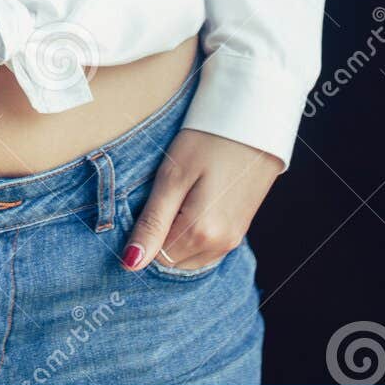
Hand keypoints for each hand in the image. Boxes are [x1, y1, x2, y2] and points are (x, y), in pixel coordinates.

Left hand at [120, 127, 282, 271]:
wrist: (253, 120)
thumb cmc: (208, 141)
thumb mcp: (172, 176)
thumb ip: (152, 223)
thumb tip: (131, 263)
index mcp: (201, 233)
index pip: (156, 257)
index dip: (145, 232)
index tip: (149, 201)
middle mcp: (220, 245)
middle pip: (174, 260)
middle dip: (162, 236)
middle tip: (165, 195)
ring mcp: (234, 239)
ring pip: (191, 256)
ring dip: (178, 235)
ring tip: (181, 194)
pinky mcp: (240, 229)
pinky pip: (208, 247)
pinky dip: (195, 233)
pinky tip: (195, 201)